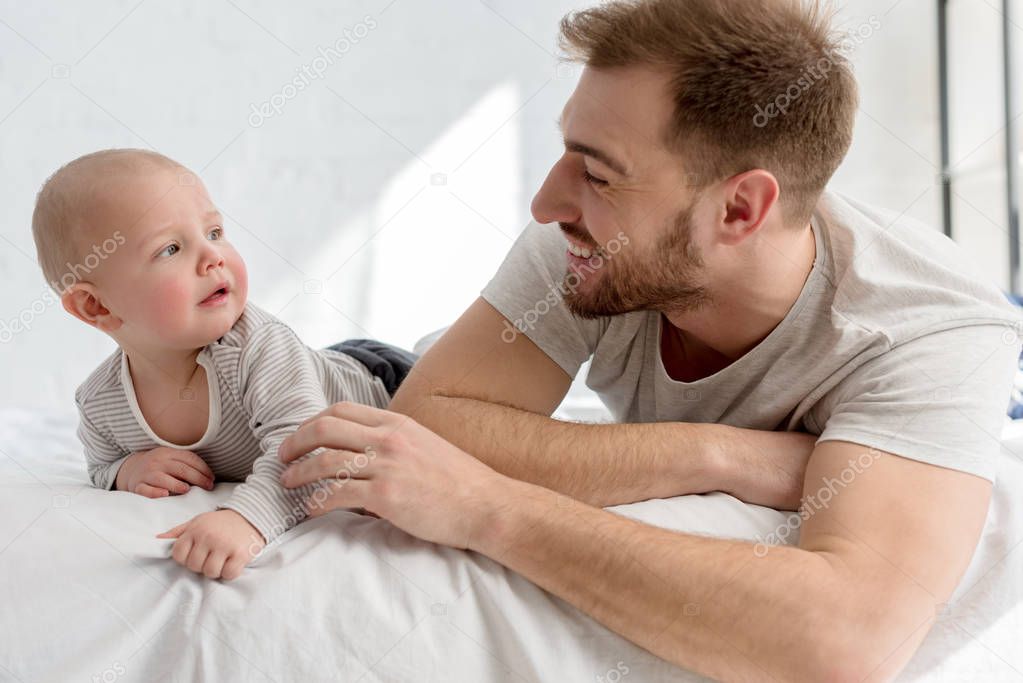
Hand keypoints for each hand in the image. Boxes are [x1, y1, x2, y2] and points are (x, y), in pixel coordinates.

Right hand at [115, 447, 214, 497]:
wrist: (132, 469)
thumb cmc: (160, 466)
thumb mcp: (171, 459)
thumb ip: (187, 463)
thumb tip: (209, 477)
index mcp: (168, 453)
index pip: (189, 459)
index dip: (203, 469)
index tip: (212, 479)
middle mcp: (157, 462)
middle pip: (180, 469)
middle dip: (197, 478)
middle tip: (208, 487)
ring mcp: (146, 474)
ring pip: (163, 479)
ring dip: (176, 484)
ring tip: (187, 490)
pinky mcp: (137, 486)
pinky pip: (146, 490)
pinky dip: (155, 492)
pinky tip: (165, 494)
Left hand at [156, 509, 264, 579]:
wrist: (252, 514)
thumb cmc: (221, 522)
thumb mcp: (198, 521)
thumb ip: (178, 532)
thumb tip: (157, 540)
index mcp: (195, 530)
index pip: (178, 555)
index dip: (186, 558)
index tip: (197, 554)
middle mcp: (208, 537)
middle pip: (193, 566)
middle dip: (202, 565)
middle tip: (212, 556)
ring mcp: (225, 545)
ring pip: (210, 572)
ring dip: (216, 570)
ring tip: (222, 560)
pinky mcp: (240, 554)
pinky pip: (228, 574)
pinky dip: (230, 572)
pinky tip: (233, 562)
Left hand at [277, 402, 512, 549]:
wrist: (486, 505)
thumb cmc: (459, 481)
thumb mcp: (426, 445)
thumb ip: (394, 442)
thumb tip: (364, 452)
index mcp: (398, 423)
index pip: (342, 410)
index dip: (312, 422)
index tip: (300, 437)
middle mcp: (389, 439)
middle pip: (326, 427)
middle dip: (296, 441)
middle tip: (282, 457)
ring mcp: (387, 466)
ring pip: (326, 460)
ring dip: (299, 472)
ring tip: (287, 483)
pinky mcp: (387, 496)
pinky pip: (338, 494)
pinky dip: (316, 501)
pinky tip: (310, 508)